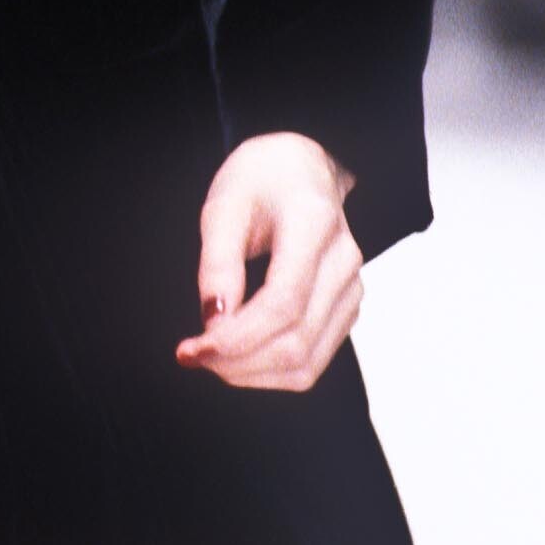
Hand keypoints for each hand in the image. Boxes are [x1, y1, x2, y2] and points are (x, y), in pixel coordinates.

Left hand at [176, 132, 363, 392]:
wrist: (301, 169)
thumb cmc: (260, 180)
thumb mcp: (224, 205)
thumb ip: (218, 263)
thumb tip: (214, 321)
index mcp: (314, 223)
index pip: (283, 303)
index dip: (237, 339)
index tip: (192, 349)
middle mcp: (343, 261)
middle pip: (296, 341)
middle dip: (237, 363)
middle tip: (192, 355)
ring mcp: (351, 289)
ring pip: (307, 363)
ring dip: (252, 375)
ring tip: (211, 357)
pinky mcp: (346, 310)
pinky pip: (312, 361)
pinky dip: (270, 371)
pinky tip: (238, 355)